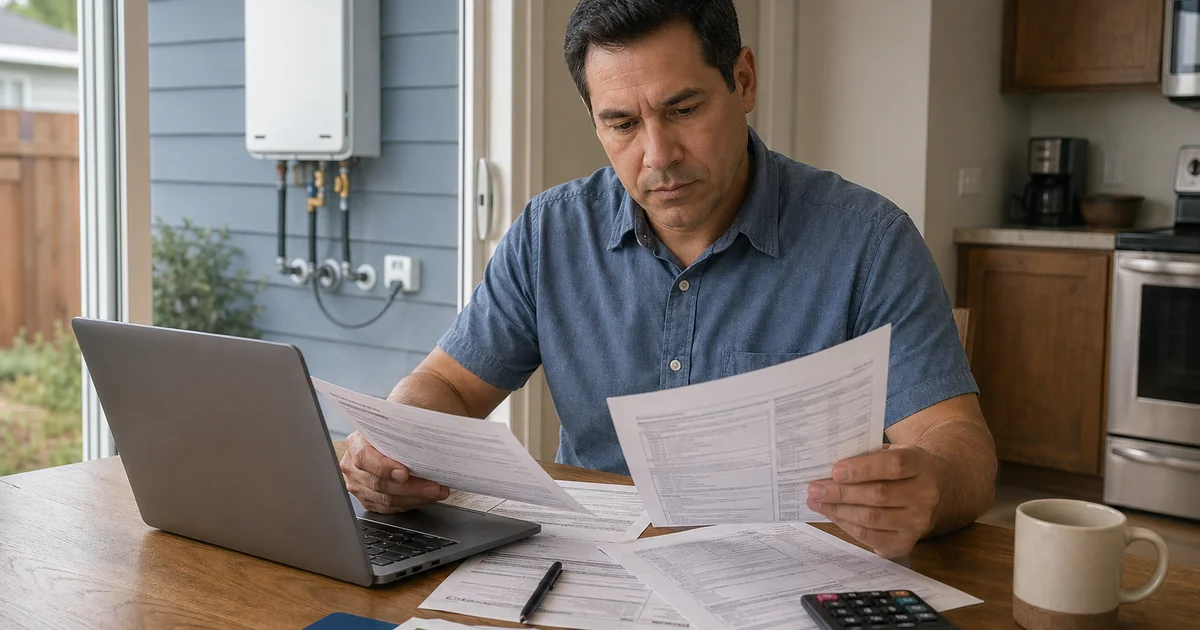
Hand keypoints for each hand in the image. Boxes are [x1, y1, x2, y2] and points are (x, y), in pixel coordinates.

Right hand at [340, 431, 449, 512]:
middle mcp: (352, 467)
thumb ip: (403, 421)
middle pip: (378, 483)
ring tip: (436, 491)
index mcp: (355, 443)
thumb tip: (424, 421)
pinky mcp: (368, 500)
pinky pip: (390, 508)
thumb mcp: (394, 420)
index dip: (384, 467)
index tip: (405, 472)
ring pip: (386, 499)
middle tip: (432, 486)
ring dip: (415, 497)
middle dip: (410, 487)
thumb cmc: (392, 430)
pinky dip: (411, 503)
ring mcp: (359, 486)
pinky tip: (426, 496)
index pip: (365, 457)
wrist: (385, 440)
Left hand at [807, 444, 942, 557]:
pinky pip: (870, 537)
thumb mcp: (890, 452)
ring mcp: (918, 522)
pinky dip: (847, 525)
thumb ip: (865, 455)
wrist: (932, 492)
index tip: (835, 471)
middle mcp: (925, 495)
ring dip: (838, 511)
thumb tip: (826, 464)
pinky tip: (833, 515)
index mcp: (921, 464)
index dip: (862, 469)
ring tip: (817, 502)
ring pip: (871, 518)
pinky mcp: (906, 543)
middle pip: (878, 495)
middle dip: (841, 493)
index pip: (893, 466)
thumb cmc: (900, 469)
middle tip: (814, 489)